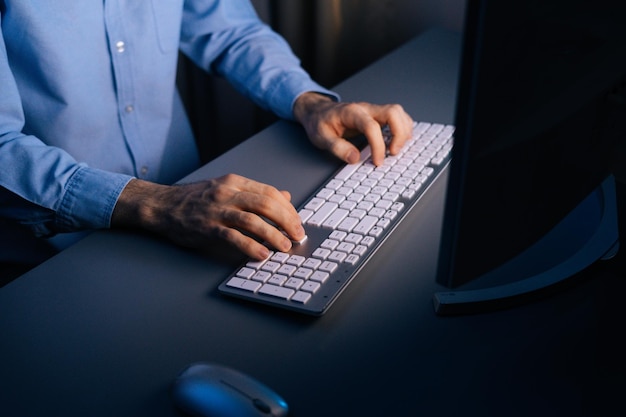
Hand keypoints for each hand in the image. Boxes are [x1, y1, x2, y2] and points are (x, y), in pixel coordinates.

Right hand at [111, 175, 305, 259]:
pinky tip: (262, 255)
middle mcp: (227, 193)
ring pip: (253, 220)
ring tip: (284, 247)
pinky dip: (251, 247)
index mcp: (234, 182)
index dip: (288, 208)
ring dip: (273, 235)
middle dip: (286, 221)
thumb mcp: (226, 188)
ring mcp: (217, 210)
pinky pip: (233, 237)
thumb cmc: (194, 199)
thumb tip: (285, 196)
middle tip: (296, 235)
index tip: (296, 221)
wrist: (161, 205)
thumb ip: (254, 193)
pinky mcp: (207, 228)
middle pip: (266, 204)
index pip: (269, 193)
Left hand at [293, 92, 413, 165]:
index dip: (378, 146)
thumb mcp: (321, 137)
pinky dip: (402, 129)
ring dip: (403, 131)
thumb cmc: (319, 123)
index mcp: (351, 113)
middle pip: (393, 112)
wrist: (317, 111)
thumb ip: (337, 148)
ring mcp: (373, 111)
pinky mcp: (377, 116)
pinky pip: (397, 117)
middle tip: (394, 152)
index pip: (371, 126)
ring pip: (398, 113)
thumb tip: (355, 158)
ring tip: (396, 149)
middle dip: (399, 134)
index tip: (378, 161)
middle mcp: (365, 109)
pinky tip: (398, 142)